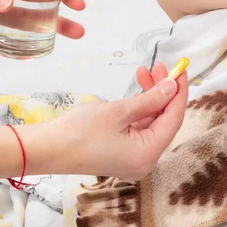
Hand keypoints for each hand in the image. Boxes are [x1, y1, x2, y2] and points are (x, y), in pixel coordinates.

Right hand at [45, 71, 188, 180]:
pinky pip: (139, 127)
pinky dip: (140, 107)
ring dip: (151, 96)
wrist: (47, 148)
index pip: (173, 119)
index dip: (179, 93)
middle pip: (164, 120)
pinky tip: (138, 88)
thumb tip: (172, 87)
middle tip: (161, 66)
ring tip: (145, 71)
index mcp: (147, 154)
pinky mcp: (124, 152)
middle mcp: (145, 160)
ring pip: (152, 121)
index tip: (180, 70)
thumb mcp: (119, 111)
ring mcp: (134, 157)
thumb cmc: (79, 132)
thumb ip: (150, 99)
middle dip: (163, 91)